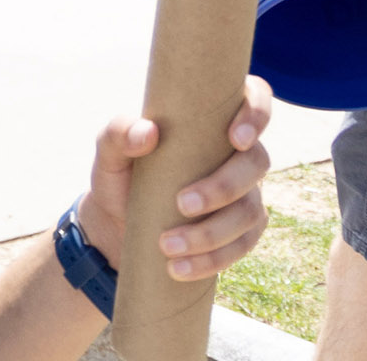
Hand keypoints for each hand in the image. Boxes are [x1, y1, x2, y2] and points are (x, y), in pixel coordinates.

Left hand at [78, 76, 274, 282]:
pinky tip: (180, 268)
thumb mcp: (109, 152)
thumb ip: (119, 133)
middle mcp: (237, 154)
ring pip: (251, 211)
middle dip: (223, 187)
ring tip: (167, 245)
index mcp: (212, 120)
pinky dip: (213, 259)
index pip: (255, 98)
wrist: (119, 220)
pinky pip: (242, 246)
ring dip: (212, 233)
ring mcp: (246, 194)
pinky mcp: (242, 231)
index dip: (257, 113)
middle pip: (257, 163)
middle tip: (182, 204)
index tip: (235, 137)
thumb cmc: (121, 173)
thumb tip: (148, 132)